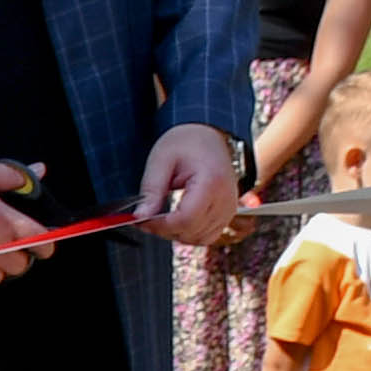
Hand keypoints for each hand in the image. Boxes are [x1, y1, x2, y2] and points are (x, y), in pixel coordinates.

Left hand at [132, 123, 243, 249]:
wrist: (207, 133)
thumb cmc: (186, 141)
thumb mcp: (161, 160)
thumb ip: (151, 191)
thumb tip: (140, 217)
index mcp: (211, 182)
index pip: (186, 219)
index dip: (161, 225)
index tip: (143, 221)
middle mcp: (226, 198)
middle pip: (193, 231)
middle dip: (166, 230)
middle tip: (147, 218)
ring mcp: (230, 207)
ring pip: (202, 238)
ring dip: (178, 234)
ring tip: (161, 218)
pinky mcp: (228, 212)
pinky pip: (209, 234)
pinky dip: (191, 233)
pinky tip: (176, 220)